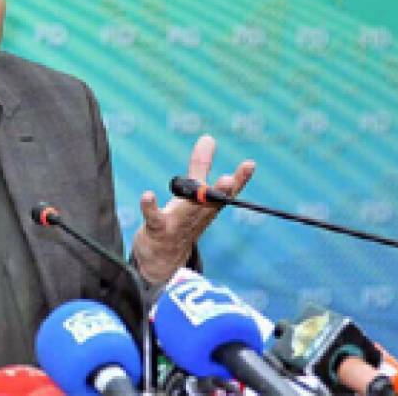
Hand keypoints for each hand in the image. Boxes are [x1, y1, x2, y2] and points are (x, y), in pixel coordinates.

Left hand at [132, 134, 254, 283]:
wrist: (163, 260)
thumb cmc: (181, 220)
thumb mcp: (193, 193)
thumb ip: (200, 165)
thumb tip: (208, 137)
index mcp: (208, 207)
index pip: (227, 193)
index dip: (240, 179)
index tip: (250, 164)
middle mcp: (197, 216)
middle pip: (210, 203)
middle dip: (220, 192)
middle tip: (229, 180)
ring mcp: (177, 223)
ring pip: (187, 211)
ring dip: (192, 201)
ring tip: (198, 187)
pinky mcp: (157, 228)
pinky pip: (154, 218)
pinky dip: (150, 207)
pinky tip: (147, 196)